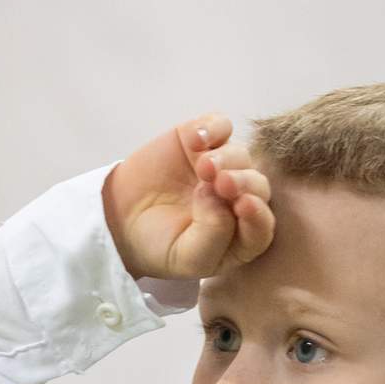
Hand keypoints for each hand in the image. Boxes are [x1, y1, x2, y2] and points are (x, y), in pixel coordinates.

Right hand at [102, 110, 274, 283]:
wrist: (121, 220)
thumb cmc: (159, 246)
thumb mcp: (187, 258)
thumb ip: (213, 236)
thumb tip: (221, 197)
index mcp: (239, 236)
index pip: (262, 226)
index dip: (258, 215)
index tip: (243, 206)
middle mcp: (237, 199)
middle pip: (258, 185)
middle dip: (245, 182)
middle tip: (222, 182)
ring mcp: (221, 168)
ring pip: (240, 155)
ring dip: (226, 158)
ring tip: (201, 167)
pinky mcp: (202, 142)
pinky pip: (220, 125)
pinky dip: (212, 128)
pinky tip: (194, 140)